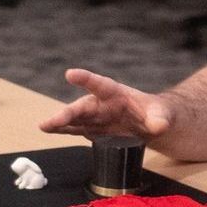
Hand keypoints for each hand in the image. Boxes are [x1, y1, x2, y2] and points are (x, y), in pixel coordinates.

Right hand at [38, 68, 173, 140]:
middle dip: (67, 113)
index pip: (100, 85)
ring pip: (74, 120)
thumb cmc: (156, 113)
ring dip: (59, 123)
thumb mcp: (163, 114)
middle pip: (82, 107)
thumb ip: (160, 118)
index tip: (70, 74)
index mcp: (116, 93)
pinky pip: (75, 130)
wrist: (151, 125)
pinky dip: (63, 131)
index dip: (86, 79)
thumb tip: (158, 125)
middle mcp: (101, 104)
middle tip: (52, 121)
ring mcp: (95, 118)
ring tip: (44, 126)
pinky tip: (50, 131)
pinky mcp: (93, 130)